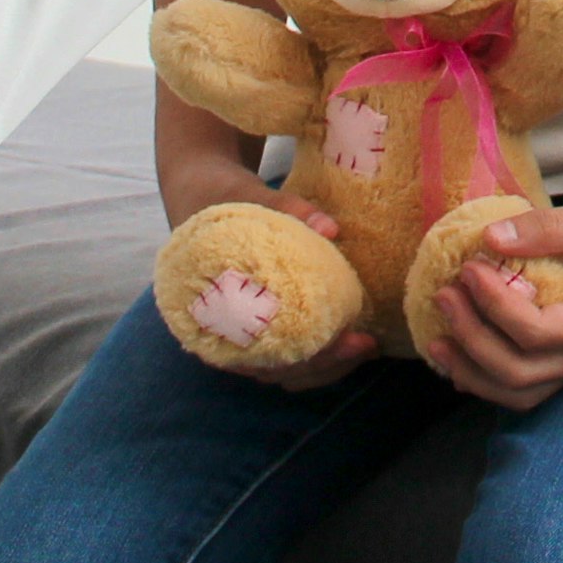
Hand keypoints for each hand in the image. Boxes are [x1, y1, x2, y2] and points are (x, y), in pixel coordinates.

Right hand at [158, 144, 376, 389]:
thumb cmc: (219, 198)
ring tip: (364, 347)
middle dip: (327, 365)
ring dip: (323, 367)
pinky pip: (282, 356)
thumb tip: (332, 229)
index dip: (312, 356)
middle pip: (278, 371)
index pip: (265, 356)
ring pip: (282, 371)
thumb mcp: (247, 196)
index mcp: (212, 309)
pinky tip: (344, 342)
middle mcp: (221, 333)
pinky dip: (313, 357)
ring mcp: (237, 335)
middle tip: (367, 344)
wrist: (196, 191)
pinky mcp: (251, 327)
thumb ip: (287, 210)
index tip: (351, 341)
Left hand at [421, 182, 562, 410]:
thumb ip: (548, 230)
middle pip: (522, 375)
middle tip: (443, 294)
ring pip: (524, 391)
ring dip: (476, 370)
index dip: (493, 305)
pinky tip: (465, 351)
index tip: (467, 266)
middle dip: (473, 340)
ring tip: (438, 339)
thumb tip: (488, 239)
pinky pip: (532, 378)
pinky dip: (493, 373)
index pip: (537, 334)